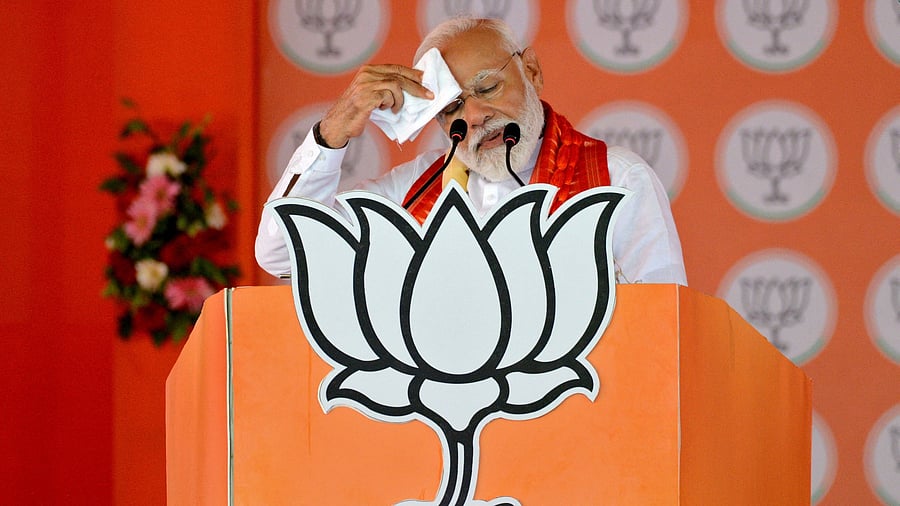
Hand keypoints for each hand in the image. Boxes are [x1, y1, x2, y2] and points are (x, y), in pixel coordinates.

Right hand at [318, 64, 434, 147]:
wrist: (338, 124)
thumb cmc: (356, 111)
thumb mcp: (371, 94)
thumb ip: (384, 87)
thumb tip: (409, 87)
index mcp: (368, 71)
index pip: (395, 68)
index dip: (412, 74)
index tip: (425, 80)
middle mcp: (366, 74)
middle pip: (399, 75)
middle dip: (416, 86)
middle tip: (428, 95)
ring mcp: (366, 85)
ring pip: (396, 86)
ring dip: (400, 100)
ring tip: (395, 108)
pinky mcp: (367, 97)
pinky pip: (388, 96)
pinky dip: (391, 104)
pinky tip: (386, 110)